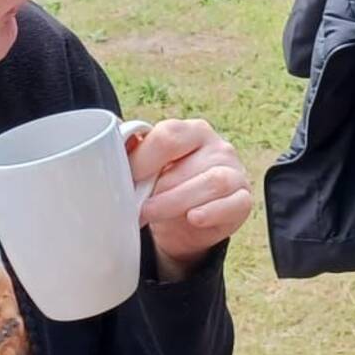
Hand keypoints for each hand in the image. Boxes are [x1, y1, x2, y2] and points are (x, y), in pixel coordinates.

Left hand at [128, 118, 253, 277]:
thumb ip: (134, 152)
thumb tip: (112, 138)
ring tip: (153, 213)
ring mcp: (234, 172)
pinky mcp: (243, 200)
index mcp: (193, 131)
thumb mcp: (149, 169)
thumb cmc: (165, 187)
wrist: (185, 224)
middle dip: (157, 187)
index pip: (170, 135)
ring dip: (176, 201)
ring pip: (211, 183)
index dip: (145, 158)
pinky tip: (193, 218)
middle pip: (188, 163)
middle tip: (136, 204)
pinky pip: (232, 204)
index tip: (125, 177)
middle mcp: (218, 147)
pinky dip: (210, 212)